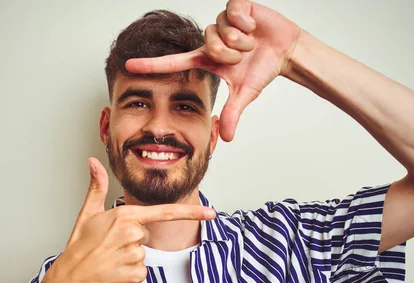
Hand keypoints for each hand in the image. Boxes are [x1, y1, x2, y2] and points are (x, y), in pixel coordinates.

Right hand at [42, 157, 215, 282]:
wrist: (70, 279)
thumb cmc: (79, 246)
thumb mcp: (88, 213)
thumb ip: (98, 186)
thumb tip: (93, 162)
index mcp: (125, 217)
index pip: (164, 212)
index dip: (191, 213)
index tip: (211, 213)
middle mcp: (132, 235)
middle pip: (146, 234)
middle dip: (131, 240)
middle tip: (109, 245)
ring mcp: (135, 256)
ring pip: (143, 253)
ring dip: (129, 257)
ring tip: (110, 258)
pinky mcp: (136, 274)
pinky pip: (142, 271)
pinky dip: (130, 272)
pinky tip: (114, 270)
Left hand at [125, 0, 300, 141]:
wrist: (285, 51)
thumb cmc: (261, 70)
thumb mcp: (244, 93)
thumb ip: (232, 113)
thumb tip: (226, 138)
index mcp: (205, 58)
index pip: (173, 61)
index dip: (151, 64)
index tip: (128, 65)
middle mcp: (209, 39)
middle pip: (209, 44)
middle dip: (230, 52)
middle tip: (242, 55)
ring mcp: (221, 21)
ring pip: (222, 29)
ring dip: (240, 39)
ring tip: (250, 42)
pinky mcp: (236, 5)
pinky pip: (233, 12)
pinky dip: (247, 22)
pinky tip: (254, 26)